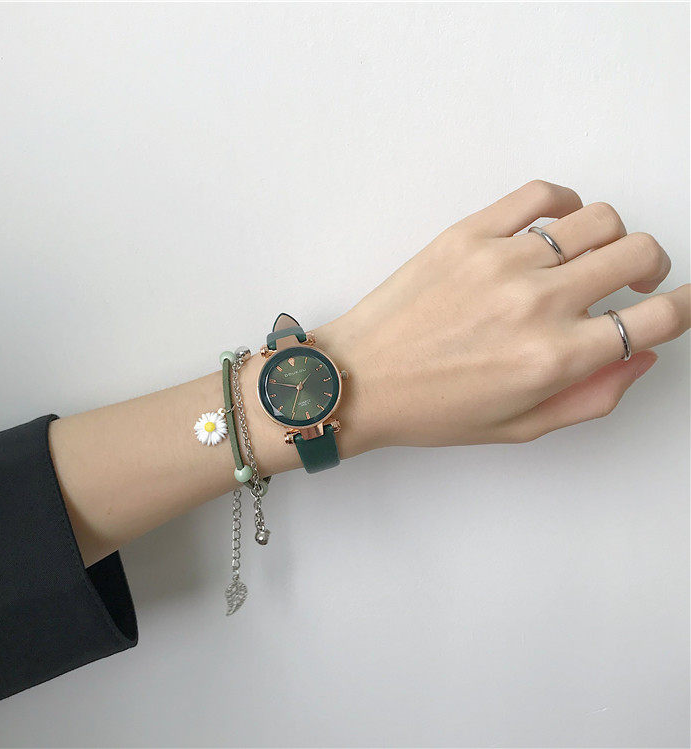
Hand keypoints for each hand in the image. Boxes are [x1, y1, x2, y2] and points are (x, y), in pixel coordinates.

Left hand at [317, 181, 689, 449]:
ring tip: (591, 257)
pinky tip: (557, 226)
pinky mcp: (468, 234)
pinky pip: (540, 195)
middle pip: (639, 253)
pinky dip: (564, 202)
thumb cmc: (433, 409)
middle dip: (654, 268)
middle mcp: (538, 303)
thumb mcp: (520, 426)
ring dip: (611, 237)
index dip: (684, 308)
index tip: (678, 304)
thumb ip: (592, 396)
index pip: (658, 319)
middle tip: (637, 281)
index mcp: (555, 358)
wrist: (360, 378)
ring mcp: (502, 261)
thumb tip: (642, 354)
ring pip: (599, 218)